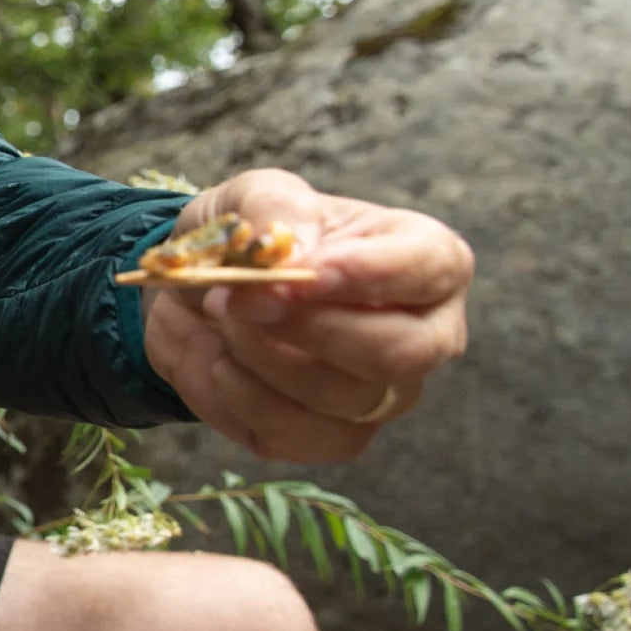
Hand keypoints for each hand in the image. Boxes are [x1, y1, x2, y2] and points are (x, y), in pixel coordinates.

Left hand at [141, 169, 473, 461]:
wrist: (196, 292)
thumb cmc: (249, 237)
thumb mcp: (252, 195)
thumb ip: (274, 208)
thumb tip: (293, 250)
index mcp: (423, 260)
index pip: (434, 269)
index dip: (375, 273)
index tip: (310, 269)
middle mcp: (422, 334)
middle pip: (402, 352)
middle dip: (313, 326)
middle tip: (247, 299)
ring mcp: (382, 393)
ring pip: (342, 396)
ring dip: (262, 354)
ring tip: (222, 314)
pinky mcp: (331, 435)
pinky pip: (297, 435)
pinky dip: (242, 397)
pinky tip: (220, 362)